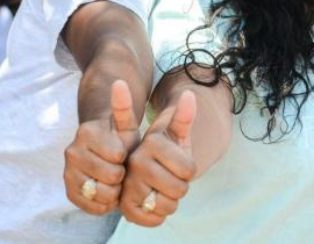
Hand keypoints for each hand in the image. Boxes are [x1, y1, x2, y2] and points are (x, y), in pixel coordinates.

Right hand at [63, 80, 140, 214]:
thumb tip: (119, 81)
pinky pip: (90, 204)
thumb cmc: (120, 135)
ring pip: (99, 192)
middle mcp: (72, 151)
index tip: (124, 152)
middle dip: (120, 174)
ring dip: (113, 190)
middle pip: (110, 176)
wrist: (103, 150)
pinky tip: (109, 191)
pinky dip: (103, 202)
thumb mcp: (126, 122)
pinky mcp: (69, 189)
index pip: (117, 155)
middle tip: (122, 168)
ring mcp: (68, 171)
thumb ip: (123, 105)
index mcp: (87, 132)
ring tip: (116, 180)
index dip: (125, 157)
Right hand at [118, 88, 196, 226]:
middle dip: (180, 186)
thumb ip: (182, 115)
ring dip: (169, 201)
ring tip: (159, 188)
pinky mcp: (124, 209)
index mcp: (150, 143)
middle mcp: (134, 162)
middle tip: (168, 176)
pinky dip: (158, 215)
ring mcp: (126, 186)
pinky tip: (150, 202)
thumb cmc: (163, 149)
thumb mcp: (174, 132)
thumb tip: (189, 94)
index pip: (188, 169)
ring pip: (168, 205)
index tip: (177, 161)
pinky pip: (155, 219)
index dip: (188, 169)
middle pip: (180, 189)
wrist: (140, 170)